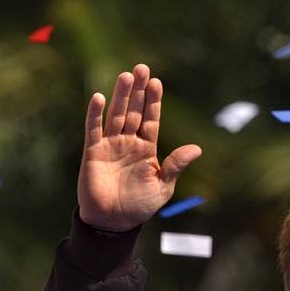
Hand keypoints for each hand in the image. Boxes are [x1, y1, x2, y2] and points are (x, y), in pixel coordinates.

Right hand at [77, 64, 201, 230]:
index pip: (151, 119)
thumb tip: (197, 149)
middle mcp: (128, 142)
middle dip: (138, 91)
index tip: (157, 82)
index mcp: (147, 149)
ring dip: (121, 96)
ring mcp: (110, 145)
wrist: (113, 222)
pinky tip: (98, 98)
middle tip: (142, 68)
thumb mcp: (163, 186)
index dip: (153, 101)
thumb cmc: (139, 206)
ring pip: (117, 115)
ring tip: (126, 76)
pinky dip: (95, 114)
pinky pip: (93, 130)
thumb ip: (175, 165)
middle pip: (134, 111)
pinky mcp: (93, 152)